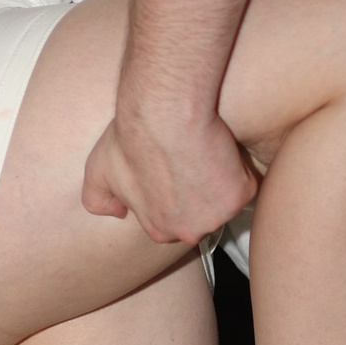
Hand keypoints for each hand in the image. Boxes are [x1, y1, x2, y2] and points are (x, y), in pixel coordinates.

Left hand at [81, 106, 258, 245]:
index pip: (175, 219)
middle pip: (203, 215)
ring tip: (205, 153)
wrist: (164, 113)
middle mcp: (189, 231)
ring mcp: (217, 216)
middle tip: (192, 161)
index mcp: (160, 230)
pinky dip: (240, 167)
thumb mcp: (98, 171)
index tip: (177, 171)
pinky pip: (247, 182)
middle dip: (201, 193)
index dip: (177, 194)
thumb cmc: (131, 137)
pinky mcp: (240, 195)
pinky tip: (221, 150)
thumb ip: (98, 201)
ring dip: (222, 181)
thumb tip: (117, 213)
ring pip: (226, 200)